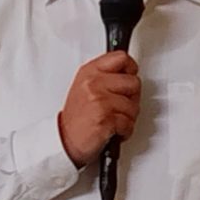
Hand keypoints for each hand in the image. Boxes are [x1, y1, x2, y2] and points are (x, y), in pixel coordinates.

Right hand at [56, 51, 140, 167]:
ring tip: (114, 120)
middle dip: (132, 98)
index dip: (131, 70)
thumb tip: (128, 74)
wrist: (65, 141)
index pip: (121, 58)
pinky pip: (129, 123)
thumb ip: (105, 77)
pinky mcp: (105, 118)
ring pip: (134, 106)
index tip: (129, 77)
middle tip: (120, 106)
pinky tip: (113, 130)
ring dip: (128, 118)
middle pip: (133, 82)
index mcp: (90, 72)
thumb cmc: (77, 118)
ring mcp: (99, 100)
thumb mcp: (84, 87)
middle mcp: (94, 83)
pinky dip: (125, 131)